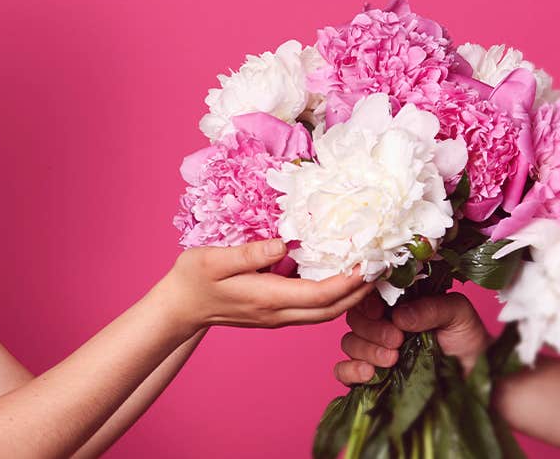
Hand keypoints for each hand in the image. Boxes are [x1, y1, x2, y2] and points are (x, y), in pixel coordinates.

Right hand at [158, 239, 374, 335]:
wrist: (179, 308)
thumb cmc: (192, 279)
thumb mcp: (213, 259)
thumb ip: (249, 253)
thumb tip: (281, 243)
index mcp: (267, 298)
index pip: (320, 295)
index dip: (349, 281)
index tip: (370, 263)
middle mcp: (277, 313)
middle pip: (331, 309)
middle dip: (360, 292)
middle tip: (380, 266)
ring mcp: (276, 317)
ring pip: (324, 313)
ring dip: (349, 296)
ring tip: (365, 271)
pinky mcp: (273, 314)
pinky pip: (312, 310)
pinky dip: (332, 296)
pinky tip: (336, 277)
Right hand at [333, 292, 492, 384]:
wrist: (475, 375)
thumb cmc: (466, 339)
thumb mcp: (458, 314)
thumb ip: (432, 308)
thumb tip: (399, 315)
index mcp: (396, 303)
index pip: (367, 296)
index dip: (368, 303)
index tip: (381, 312)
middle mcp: (380, 324)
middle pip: (354, 320)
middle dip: (372, 330)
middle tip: (396, 340)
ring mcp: (373, 350)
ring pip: (349, 343)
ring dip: (365, 351)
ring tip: (391, 360)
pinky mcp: (369, 377)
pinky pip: (343, 372)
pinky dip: (350, 371)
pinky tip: (368, 374)